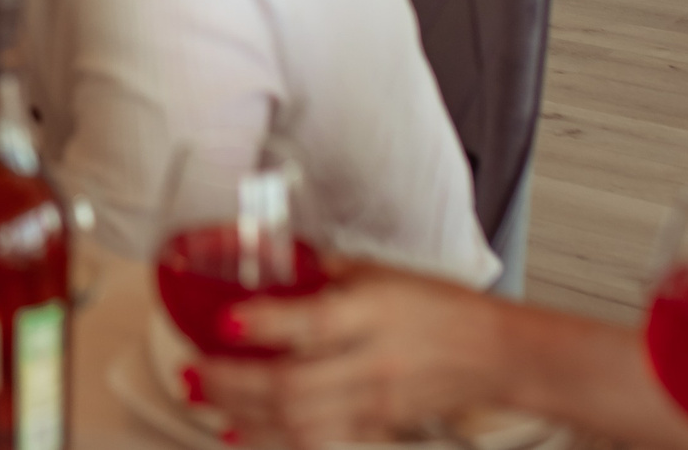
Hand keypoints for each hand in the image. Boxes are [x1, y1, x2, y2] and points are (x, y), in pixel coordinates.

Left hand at [194, 265, 508, 449]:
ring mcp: (374, 400)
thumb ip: (325, 267)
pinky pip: (318, 438)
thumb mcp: (381, 269)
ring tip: (200, 397)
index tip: (224, 321)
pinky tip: (237, 430)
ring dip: (242, 414)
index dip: (266, 325)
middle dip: (233, 384)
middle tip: (192, 371)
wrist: (494, 352)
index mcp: (374, 311)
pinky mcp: (377, 425)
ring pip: (300, 422)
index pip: (314, 322)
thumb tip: (272, 256)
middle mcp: (373, 361)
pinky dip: (271, 437)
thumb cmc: (440, 304)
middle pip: (295, 385)